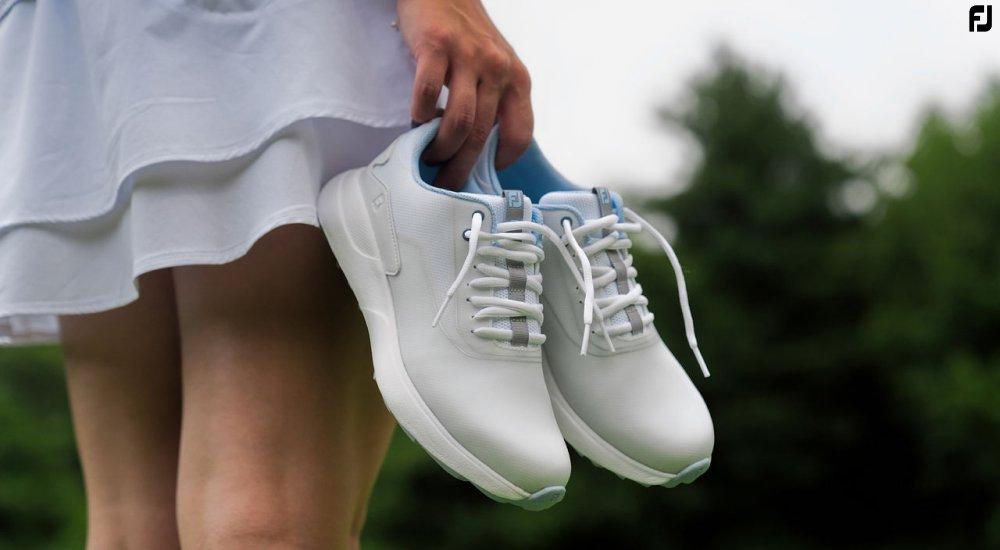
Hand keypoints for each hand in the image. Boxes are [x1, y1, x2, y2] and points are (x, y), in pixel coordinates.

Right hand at [396, 0, 532, 188]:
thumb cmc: (466, 36)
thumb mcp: (495, 67)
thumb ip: (494, 103)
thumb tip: (481, 151)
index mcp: (517, 79)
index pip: (521, 134)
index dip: (501, 161)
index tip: (482, 174)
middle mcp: (498, 69)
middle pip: (482, 136)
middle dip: (462, 169)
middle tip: (445, 185)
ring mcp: (469, 57)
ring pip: (459, 121)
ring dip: (441, 148)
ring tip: (428, 155)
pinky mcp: (438, 47)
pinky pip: (428, 93)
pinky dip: (420, 114)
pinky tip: (416, 120)